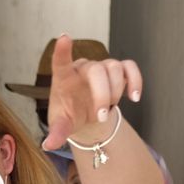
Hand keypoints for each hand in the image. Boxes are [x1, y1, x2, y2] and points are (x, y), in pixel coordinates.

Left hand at [41, 34, 143, 150]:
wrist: (86, 117)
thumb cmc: (70, 116)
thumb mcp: (61, 126)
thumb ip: (57, 133)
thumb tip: (48, 145)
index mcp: (64, 79)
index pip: (61, 61)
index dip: (62, 50)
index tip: (64, 37)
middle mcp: (82, 68)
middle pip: (97, 70)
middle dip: (102, 94)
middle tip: (100, 117)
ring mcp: (101, 68)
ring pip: (115, 68)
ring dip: (116, 91)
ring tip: (110, 109)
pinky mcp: (118, 71)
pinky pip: (130, 67)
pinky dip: (135, 80)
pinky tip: (134, 97)